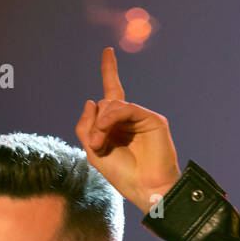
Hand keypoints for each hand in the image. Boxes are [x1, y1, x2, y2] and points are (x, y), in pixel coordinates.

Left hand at [75, 47, 180, 214]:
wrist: (145, 189)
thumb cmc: (122, 175)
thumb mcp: (93, 152)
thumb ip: (86, 127)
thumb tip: (90, 100)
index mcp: (117, 125)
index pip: (112, 94)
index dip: (110, 72)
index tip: (108, 51)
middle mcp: (130, 118)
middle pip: (104, 104)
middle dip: (94, 124)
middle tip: (94, 145)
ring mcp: (142, 117)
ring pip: (112, 105)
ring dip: (100, 123)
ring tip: (98, 144)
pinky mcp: (153, 119)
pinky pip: (125, 108)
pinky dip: (111, 119)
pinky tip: (105, 133)